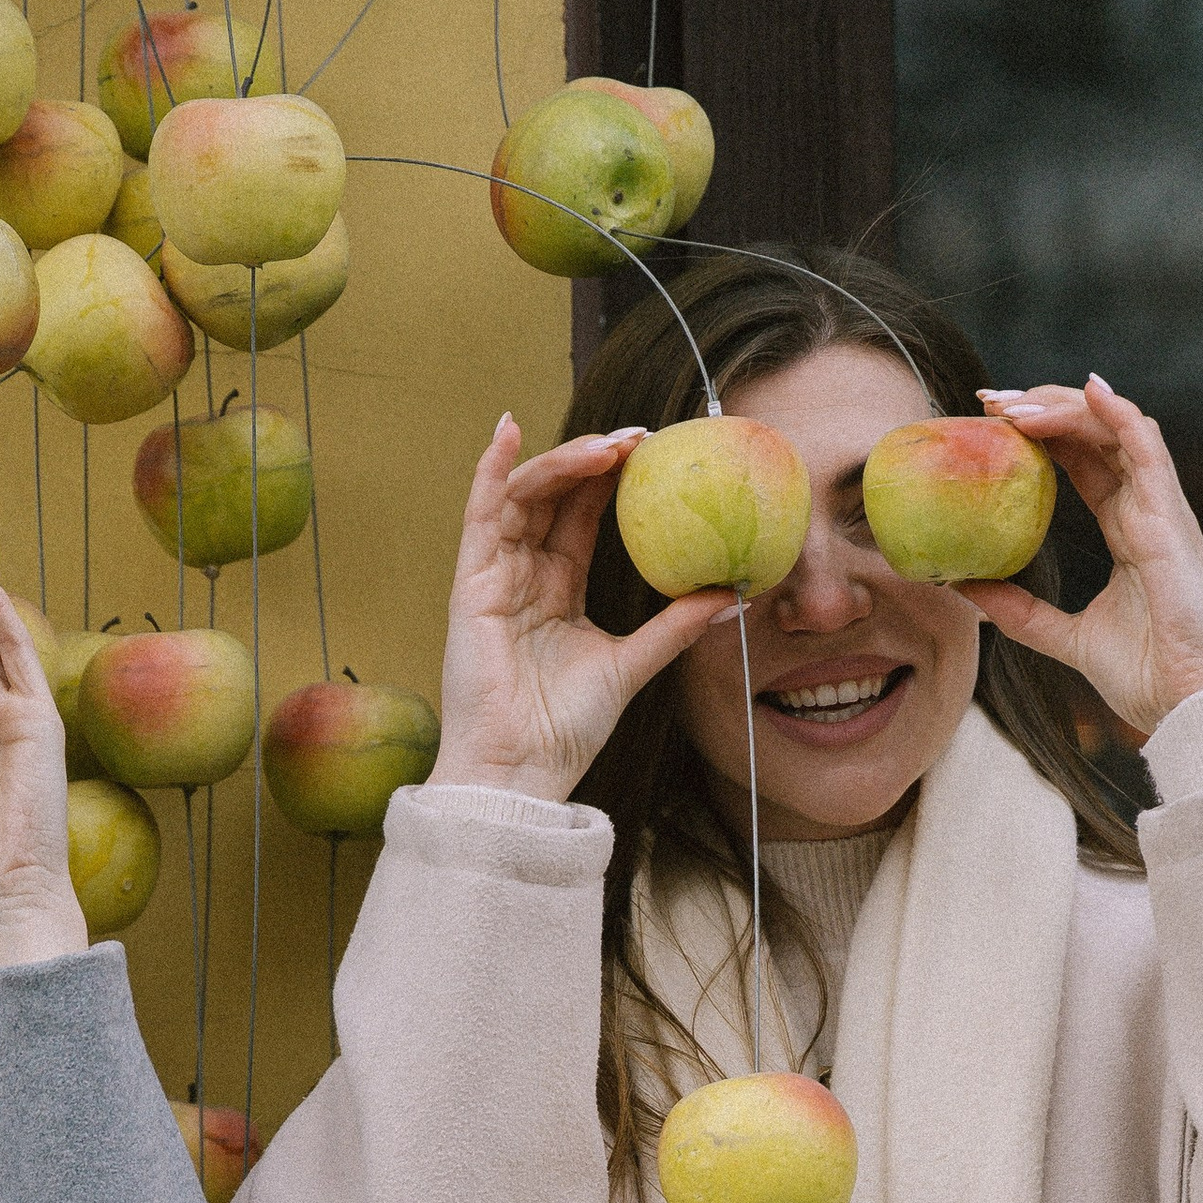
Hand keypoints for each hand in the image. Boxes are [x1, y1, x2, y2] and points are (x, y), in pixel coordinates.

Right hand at [430, 417, 735, 803]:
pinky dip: (490, 470)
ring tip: (609, 447)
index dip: (613, 480)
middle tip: (642, 438)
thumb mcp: (631, 665)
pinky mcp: (471, 586)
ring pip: (524, 496)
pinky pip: (479, 515)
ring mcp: (494, 577)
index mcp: (557, 590)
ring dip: (564, 462)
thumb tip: (731, 593)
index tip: (656, 454)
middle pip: (555, 497)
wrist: (522, 772)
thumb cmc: (565, 730)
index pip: (582, 517)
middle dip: (595, 460)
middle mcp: (523, 576)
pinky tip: (508, 430)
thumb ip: (673, 626)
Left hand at [965, 377, 1202, 737]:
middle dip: (1045, 407)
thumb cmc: (1148, 674)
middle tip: (989, 403)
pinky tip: (1087, 390)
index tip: (991, 425)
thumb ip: (1021, 613)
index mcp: (1129, 530)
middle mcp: (1148, 510)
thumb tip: (964, 591)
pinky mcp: (1171, 521)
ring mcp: (1163, 511)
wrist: (1191, 705)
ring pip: (1117, 430)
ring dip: (1066, 407)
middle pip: (1097, 435)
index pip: (1083, 462)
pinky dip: (1118, 415)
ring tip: (1014, 404)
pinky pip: (1147, 450)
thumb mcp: (1066, 638)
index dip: (1042, 436)